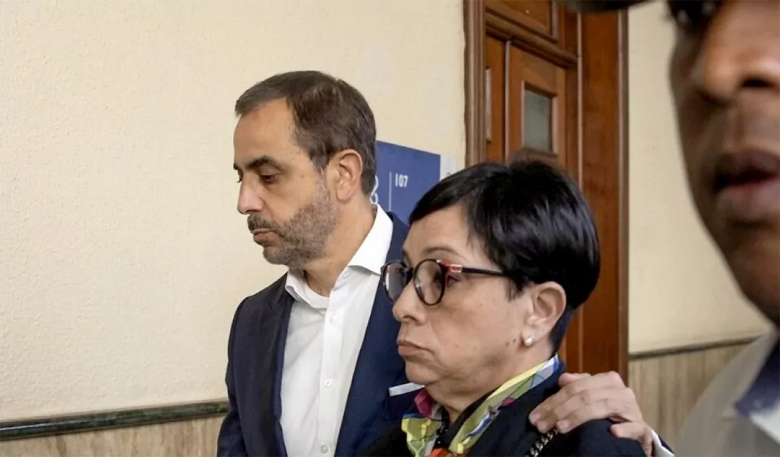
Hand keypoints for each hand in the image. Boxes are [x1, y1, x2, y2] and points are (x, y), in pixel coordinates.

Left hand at [529, 372, 653, 456]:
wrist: (636, 431)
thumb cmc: (609, 412)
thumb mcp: (591, 397)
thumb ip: (577, 387)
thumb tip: (563, 380)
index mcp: (607, 380)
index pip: (575, 388)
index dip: (553, 401)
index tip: (535, 416)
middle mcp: (621, 391)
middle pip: (584, 397)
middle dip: (559, 411)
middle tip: (542, 425)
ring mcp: (632, 409)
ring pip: (602, 408)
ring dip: (579, 418)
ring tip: (560, 428)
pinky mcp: (642, 428)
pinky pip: (634, 427)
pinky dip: (624, 429)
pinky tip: (612, 432)